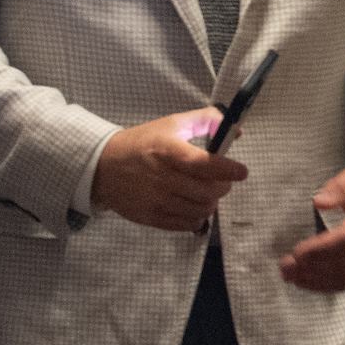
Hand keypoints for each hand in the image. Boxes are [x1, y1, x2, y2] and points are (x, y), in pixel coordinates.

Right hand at [92, 109, 249, 231]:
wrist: (102, 167)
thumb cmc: (140, 144)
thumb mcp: (171, 124)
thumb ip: (204, 120)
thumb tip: (233, 127)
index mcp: (168, 151)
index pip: (205, 164)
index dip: (228, 169)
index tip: (242, 171)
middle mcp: (162, 177)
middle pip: (208, 191)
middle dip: (223, 186)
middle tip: (222, 180)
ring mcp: (156, 200)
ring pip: (201, 209)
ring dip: (212, 202)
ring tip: (207, 192)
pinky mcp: (151, 217)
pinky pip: (187, 224)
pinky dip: (198, 217)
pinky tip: (195, 205)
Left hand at [281, 168, 344, 293]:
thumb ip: (339, 188)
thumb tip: (320, 203)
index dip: (321, 249)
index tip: (298, 252)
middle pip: (344, 261)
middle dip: (312, 267)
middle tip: (286, 266)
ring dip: (315, 279)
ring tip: (290, 275)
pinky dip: (325, 285)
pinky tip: (306, 282)